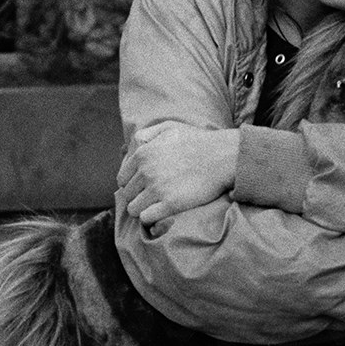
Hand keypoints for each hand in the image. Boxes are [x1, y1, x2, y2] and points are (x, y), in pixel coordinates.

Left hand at [116, 125, 237, 227]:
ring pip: (133, 209)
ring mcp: (157, 188)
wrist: (223, 156)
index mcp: (142, 154)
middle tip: (151, 196)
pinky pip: (146, 218)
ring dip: (142, 209)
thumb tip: (131, 148)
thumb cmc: (197, 141)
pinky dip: (150, 218)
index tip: (143, 187)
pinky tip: (161, 212)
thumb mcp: (168, 127)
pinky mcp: (171, 204)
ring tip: (155, 206)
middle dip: (137, 196)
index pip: (122, 179)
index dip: (131, 184)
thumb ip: (145, 134)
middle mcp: (146, 172)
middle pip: (127, 194)